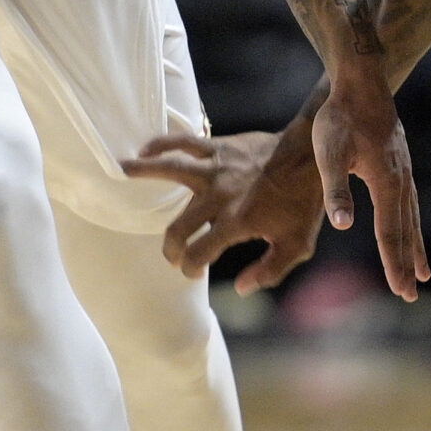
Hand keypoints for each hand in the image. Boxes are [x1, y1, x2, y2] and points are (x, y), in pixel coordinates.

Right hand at [126, 127, 328, 291]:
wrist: (311, 156)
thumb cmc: (304, 203)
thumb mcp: (298, 246)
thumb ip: (270, 271)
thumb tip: (241, 288)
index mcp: (235, 223)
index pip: (197, 254)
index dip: (189, 268)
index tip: (192, 271)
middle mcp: (219, 196)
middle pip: (178, 227)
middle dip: (170, 246)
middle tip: (172, 251)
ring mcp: (215, 169)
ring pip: (170, 170)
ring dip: (143, 173)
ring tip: (119, 171)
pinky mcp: (218, 147)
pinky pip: (184, 142)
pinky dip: (162, 144)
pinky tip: (145, 149)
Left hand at [311, 62, 428, 300]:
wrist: (360, 83)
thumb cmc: (340, 118)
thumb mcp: (330, 154)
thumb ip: (336, 190)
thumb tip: (345, 225)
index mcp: (386, 183)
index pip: (390, 233)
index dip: (394, 264)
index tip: (400, 291)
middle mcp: (401, 181)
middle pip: (405, 231)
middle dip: (407, 265)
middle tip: (410, 295)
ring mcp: (403, 172)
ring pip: (412, 219)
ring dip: (416, 248)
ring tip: (423, 273)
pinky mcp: (399, 164)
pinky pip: (409, 203)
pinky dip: (412, 224)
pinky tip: (411, 230)